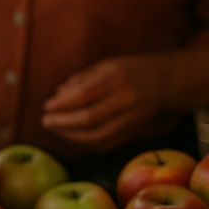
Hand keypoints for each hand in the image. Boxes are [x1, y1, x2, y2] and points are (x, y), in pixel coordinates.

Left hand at [40, 56, 167, 149]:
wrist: (162, 81)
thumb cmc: (127, 70)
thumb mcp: (104, 66)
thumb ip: (81, 80)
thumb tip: (57, 95)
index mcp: (116, 78)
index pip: (84, 95)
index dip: (63, 104)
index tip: (46, 106)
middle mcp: (125, 98)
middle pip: (90, 118)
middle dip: (63, 122)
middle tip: (45, 121)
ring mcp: (131, 116)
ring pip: (98, 134)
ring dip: (71, 135)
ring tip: (54, 129)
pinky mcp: (133, 129)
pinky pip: (106, 142)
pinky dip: (86, 142)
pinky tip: (70, 136)